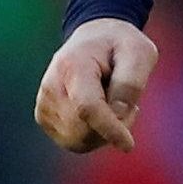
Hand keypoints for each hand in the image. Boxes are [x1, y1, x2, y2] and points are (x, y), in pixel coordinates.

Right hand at [33, 17, 157, 153]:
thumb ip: (131, 82)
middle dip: (114, 127)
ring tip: (113, 103)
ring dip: (104, 132)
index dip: (108, 128)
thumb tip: (118, 115)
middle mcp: (51, 86)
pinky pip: (74, 142)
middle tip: (131, 104)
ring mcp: (43, 104)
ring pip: (78, 141)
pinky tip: (100, 112)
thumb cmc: (120, 45)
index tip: (128, 145)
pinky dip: (92, 135)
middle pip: (83, 129)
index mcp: (73, 66)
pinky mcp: (44, 117)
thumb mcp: (139, 52)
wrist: (94, 38)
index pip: (87, 107)